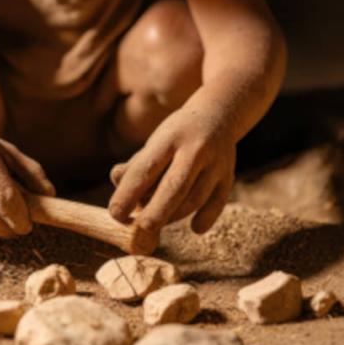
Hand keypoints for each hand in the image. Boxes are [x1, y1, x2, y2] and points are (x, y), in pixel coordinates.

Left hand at [108, 101, 235, 234]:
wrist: (218, 116)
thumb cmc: (176, 136)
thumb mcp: (154, 143)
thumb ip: (135, 164)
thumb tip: (116, 181)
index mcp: (169, 138)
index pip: (145, 169)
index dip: (128, 193)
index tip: (115, 214)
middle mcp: (194, 149)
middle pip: (174, 186)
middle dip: (157, 210)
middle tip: (141, 228)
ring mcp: (215, 163)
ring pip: (194, 198)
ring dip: (174, 215)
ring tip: (157, 222)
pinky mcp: (228, 177)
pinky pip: (218, 203)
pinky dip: (206, 218)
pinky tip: (195, 228)